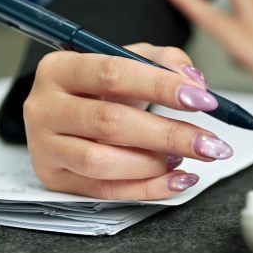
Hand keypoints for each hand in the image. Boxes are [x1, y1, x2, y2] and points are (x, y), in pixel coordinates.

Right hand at [23, 44, 234, 199]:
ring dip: (153, 164)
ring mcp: (44, 147)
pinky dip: (147, 189)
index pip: (112, 73)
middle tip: (209, 142)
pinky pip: (104, 192)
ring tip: (185, 157)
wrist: (63, 114)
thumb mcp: (127, 61)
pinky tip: (176, 180)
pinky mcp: (54, 179)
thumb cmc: (97, 88)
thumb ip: (163, 60)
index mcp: (58, 68)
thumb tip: (193, 81)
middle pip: (109, 122)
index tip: (201, 99)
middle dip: (168, 134)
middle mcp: (43, 107)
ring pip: (102, 162)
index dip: (160, 86)